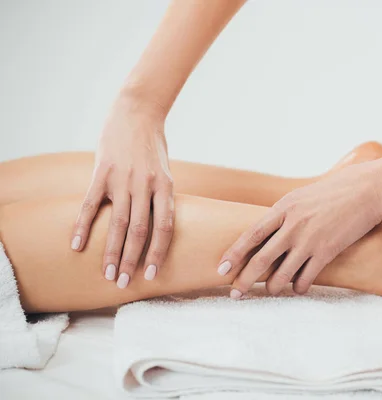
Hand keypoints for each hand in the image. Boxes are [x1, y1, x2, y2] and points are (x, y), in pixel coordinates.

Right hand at [71, 95, 174, 287]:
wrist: (137, 114)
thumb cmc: (153, 148)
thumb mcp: (165, 173)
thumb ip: (161, 199)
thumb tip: (158, 230)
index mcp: (165, 186)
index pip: (164, 227)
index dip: (158, 252)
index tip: (151, 274)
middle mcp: (145, 184)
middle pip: (139, 230)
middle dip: (132, 259)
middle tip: (124, 282)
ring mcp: (122, 178)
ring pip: (116, 222)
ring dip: (111, 250)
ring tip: (107, 273)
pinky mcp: (102, 172)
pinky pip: (90, 204)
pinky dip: (83, 226)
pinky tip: (77, 245)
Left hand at [218, 161, 381, 297]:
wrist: (367, 190)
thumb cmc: (335, 190)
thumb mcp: (302, 195)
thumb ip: (284, 213)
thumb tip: (268, 230)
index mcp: (283, 208)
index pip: (251, 235)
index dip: (234, 253)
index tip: (222, 268)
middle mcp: (293, 226)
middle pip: (261, 259)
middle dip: (245, 279)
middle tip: (235, 293)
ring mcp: (310, 240)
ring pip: (282, 273)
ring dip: (273, 287)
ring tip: (269, 292)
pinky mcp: (327, 251)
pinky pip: (307, 277)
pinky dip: (300, 286)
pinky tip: (298, 288)